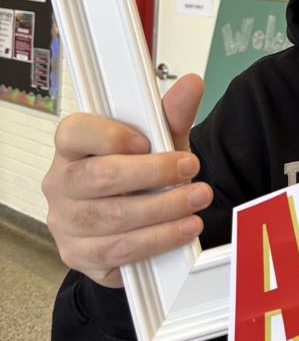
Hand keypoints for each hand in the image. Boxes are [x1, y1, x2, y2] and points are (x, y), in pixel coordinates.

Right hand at [42, 74, 213, 288]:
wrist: (133, 220)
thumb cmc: (137, 173)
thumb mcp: (157, 142)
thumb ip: (171, 115)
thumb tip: (191, 85)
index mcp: (71, 146)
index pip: (75, 132)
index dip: (111, 136)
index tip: (146, 142)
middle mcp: (60, 183)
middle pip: (100, 177)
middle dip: (153, 174)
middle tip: (190, 170)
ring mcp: (65, 222)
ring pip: (112, 219)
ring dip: (163, 211)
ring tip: (196, 201)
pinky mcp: (79, 255)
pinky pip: (117, 252)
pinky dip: (156, 241)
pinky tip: (182, 230)